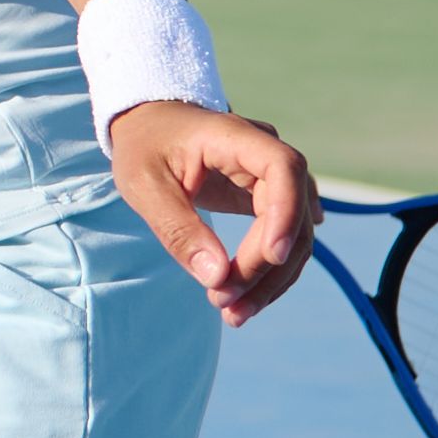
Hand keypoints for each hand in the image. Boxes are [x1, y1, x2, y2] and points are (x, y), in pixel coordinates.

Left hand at [108, 102, 311, 325]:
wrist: (149, 124)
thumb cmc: (144, 147)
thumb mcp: (145, 186)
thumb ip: (178, 229)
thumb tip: (216, 278)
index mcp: (236, 137)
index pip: (283, 168)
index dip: (286, 213)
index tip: (271, 257)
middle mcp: (266, 155)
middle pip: (292, 213)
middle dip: (266, 266)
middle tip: (225, 304)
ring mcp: (272, 179)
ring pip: (294, 234)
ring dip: (270, 278)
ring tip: (232, 313)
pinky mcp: (269, 200)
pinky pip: (283, 238)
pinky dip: (269, 270)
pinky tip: (252, 297)